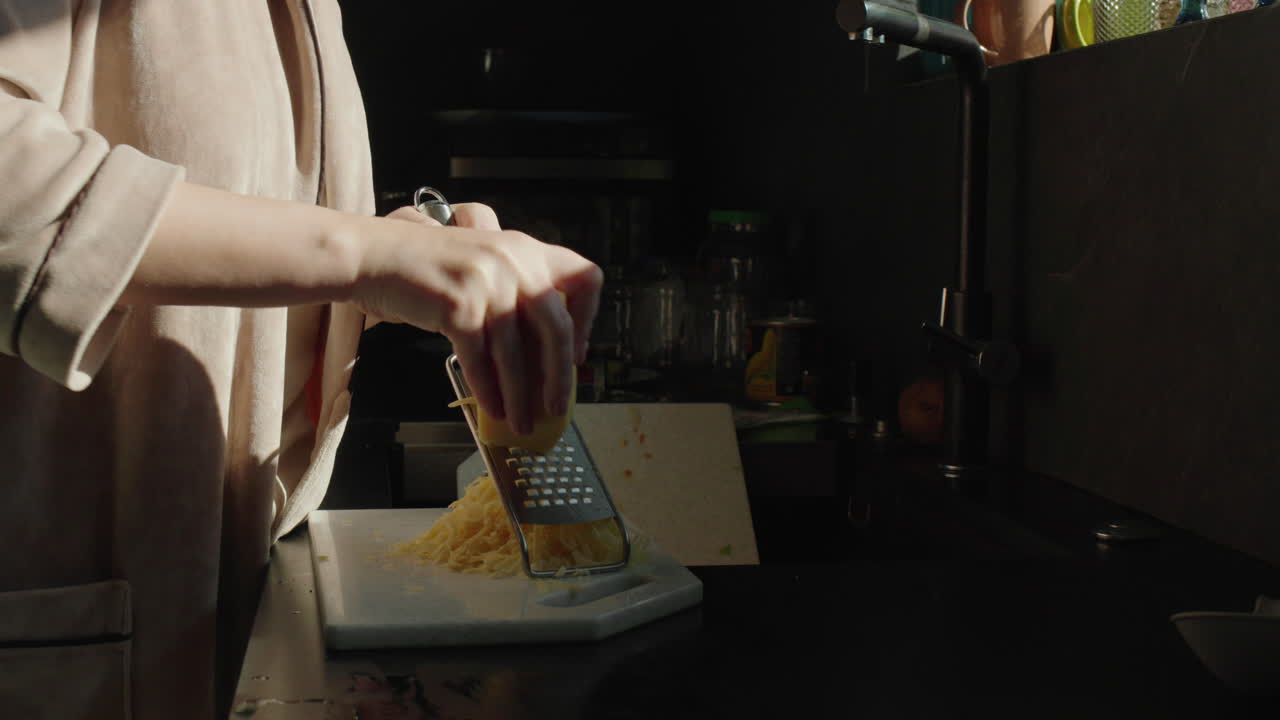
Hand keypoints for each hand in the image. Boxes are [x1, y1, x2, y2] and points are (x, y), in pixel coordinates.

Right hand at [356, 203, 600, 435]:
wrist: (374, 256)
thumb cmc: (426, 267)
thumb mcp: (485, 265)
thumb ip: (517, 293)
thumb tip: (542, 357)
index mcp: (527, 249)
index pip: (585, 277)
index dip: (588, 319)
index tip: (577, 351)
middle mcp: (514, 261)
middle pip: (557, 327)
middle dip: (559, 375)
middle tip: (556, 404)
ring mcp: (487, 282)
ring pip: (516, 353)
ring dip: (520, 396)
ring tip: (520, 420)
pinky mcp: (459, 304)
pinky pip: (481, 359)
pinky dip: (488, 389)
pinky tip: (492, 407)